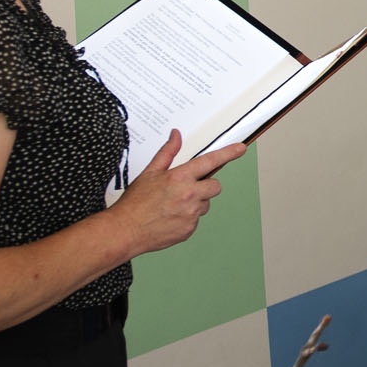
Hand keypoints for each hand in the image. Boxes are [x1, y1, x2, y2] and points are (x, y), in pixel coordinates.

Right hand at [111, 129, 246, 255]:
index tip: (240, 149)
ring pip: (205, 204)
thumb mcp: (150, 172)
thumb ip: (167, 153)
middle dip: (206, 185)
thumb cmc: (135, 203)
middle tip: (187, 189)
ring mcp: (191, 214)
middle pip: (215, 186)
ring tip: (172, 205)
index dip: (228, 154)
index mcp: (180, 177)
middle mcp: (189, 195)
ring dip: (195, 203)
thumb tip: (176, 135)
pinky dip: (187, 218)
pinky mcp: (189, 229)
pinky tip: (170, 217)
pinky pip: (196, 220)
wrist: (125, 231)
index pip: (210, 161)